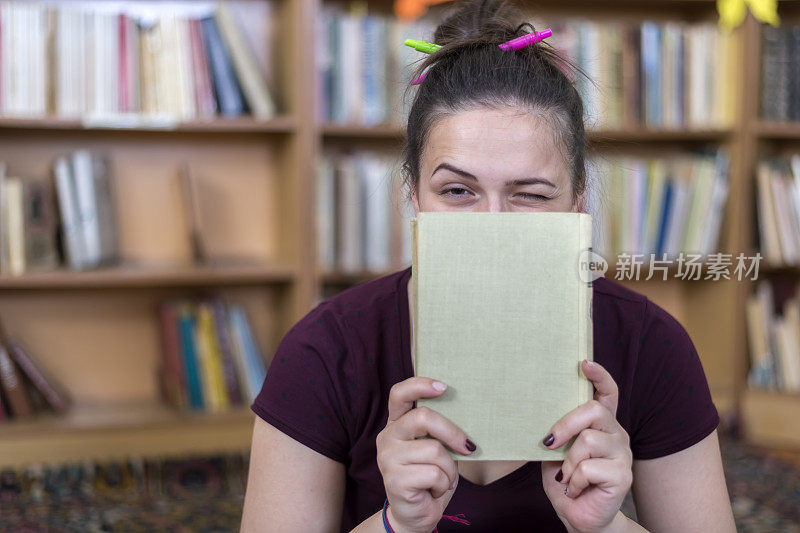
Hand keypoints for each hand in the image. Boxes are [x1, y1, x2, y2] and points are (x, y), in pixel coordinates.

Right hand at [376, 377, 475, 532]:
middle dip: (452, 432)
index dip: (420, 385)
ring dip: (449, 468)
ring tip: (442, 479)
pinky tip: (434, 490)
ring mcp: (388, 458)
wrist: (416, 515)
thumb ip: (439, 430)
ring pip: (434, 450)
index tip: (443, 387)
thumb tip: (467, 412)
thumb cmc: (430, 477)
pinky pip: (435, 473)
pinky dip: (444, 483)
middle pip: (423, 417)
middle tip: (468, 447)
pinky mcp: (395, 480)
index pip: (399, 394)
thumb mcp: (435, 447)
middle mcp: (387, 437)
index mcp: (396, 424)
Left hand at [541, 360, 632, 532]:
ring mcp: (622, 453)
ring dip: (568, 463)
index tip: (584, 363)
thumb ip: (557, 431)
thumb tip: (538, 410)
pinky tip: (576, 488)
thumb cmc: (566, 481)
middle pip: (593, 410)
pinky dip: (574, 480)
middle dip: (565, 425)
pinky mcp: (623, 475)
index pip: (607, 393)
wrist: (580, 517)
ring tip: (567, 477)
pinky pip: (589, 467)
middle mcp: (615, 433)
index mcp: (600, 425)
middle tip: (549, 444)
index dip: (599, 376)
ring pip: (588, 441)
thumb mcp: (556, 451)